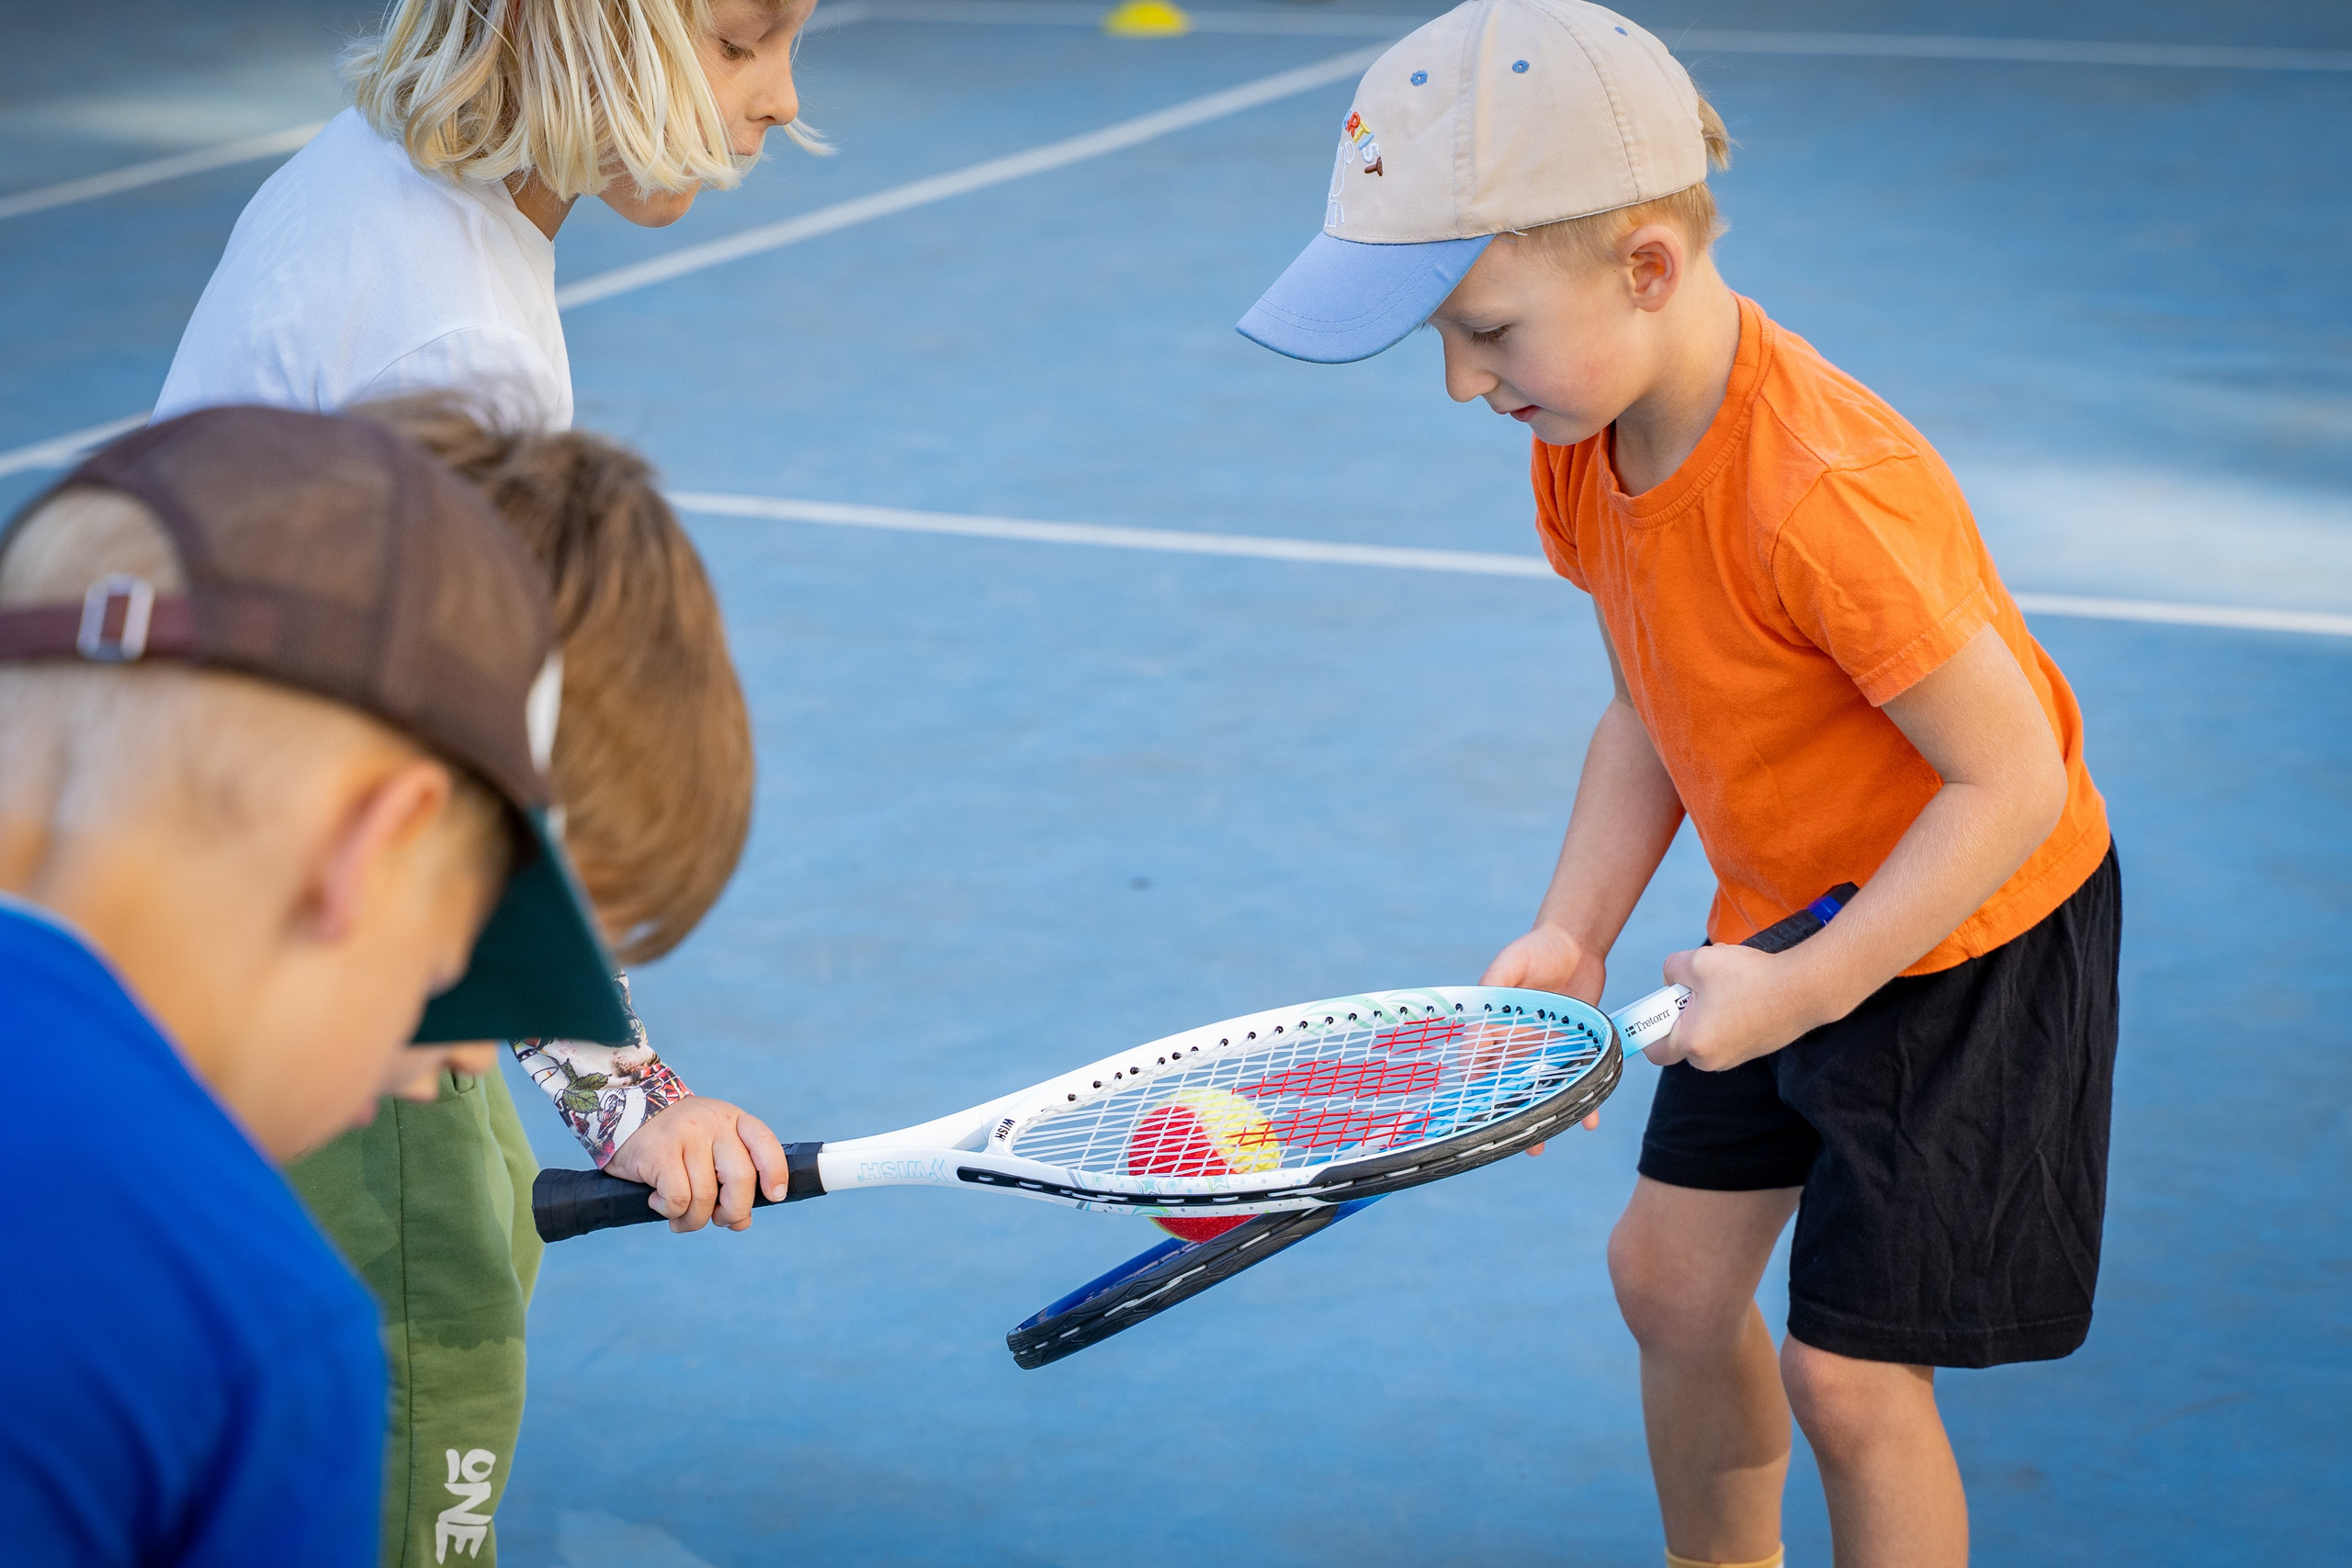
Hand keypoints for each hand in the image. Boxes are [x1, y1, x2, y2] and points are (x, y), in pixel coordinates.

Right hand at [604, 1097, 788, 1231]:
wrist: (626, 1113)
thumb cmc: (676, 1142)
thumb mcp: (710, 1149)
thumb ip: (730, 1181)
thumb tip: (741, 1222)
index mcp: (733, 1120)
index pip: (765, 1144)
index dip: (776, 1172)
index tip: (774, 1195)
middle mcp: (714, 1124)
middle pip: (741, 1178)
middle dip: (733, 1211)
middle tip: (718, 1219)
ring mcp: (687, 1136)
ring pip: (706, 1196)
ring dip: (694, 1219)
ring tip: (680, 1216)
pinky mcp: (660, 1152)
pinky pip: (678, 1199)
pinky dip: (670, 1212)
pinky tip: (658, 1202)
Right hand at [1481, 925, 1607, 1142]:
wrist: (1578, 945)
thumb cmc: (1539, 948)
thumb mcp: (1515, 960)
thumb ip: (1498, 979)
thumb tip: (1483, 1000)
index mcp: (1494, 1023)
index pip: (1479, 1055)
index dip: (1476, 1077)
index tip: (1476, 1101)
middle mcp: (1515, 1042)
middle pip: (1505, 1082)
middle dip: (1505, 1111)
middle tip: (1509, 1137)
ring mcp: (1542, 1049)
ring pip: (1539, 1089)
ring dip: (1540, 1116)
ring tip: (1540, 1146)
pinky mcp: (1572, 1050)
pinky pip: (1575, 1078)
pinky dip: (1583, 1100)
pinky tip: (1589, 1120)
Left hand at [1648, 943, 1818, 1071]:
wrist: (1806, 989)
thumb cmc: (1750, 978)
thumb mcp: (1698, 961)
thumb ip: (1671, 969)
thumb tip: (1671, 979)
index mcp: (1693, 1044)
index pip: (1654, 1049)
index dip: (1648, 1026)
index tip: (1657, 1005)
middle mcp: (1712, 1060)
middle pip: (1680, 1038)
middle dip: (1682, 1010)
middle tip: (1697, 984)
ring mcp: (1735, 1058)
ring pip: (1705, 1031)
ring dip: (1706, 1008)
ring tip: (1726, 984)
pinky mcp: (1754, 1050)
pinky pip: (1727, 1031)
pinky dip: (1727, 1012)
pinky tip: (1744, 991)